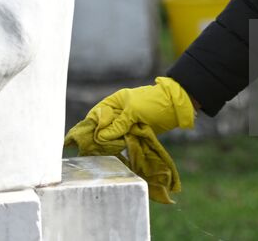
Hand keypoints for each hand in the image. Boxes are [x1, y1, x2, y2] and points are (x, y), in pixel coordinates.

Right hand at [65, 77, 194, 203]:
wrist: (175, 107)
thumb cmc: (153, 103)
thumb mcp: (134, 112)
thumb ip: (118, 124)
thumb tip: (101, 137)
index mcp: (114, 102)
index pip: (96, 114)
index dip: (90, 126)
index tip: (82, 140)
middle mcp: (118, 112)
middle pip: (102, 126)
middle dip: (96, 138)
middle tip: (88, 151)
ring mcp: (126, 122)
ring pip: (111, 135)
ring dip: (107, 144)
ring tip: (98, 155)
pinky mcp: (134, 132)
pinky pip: (121, 140)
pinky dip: (118, 146)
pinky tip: (112, 154)